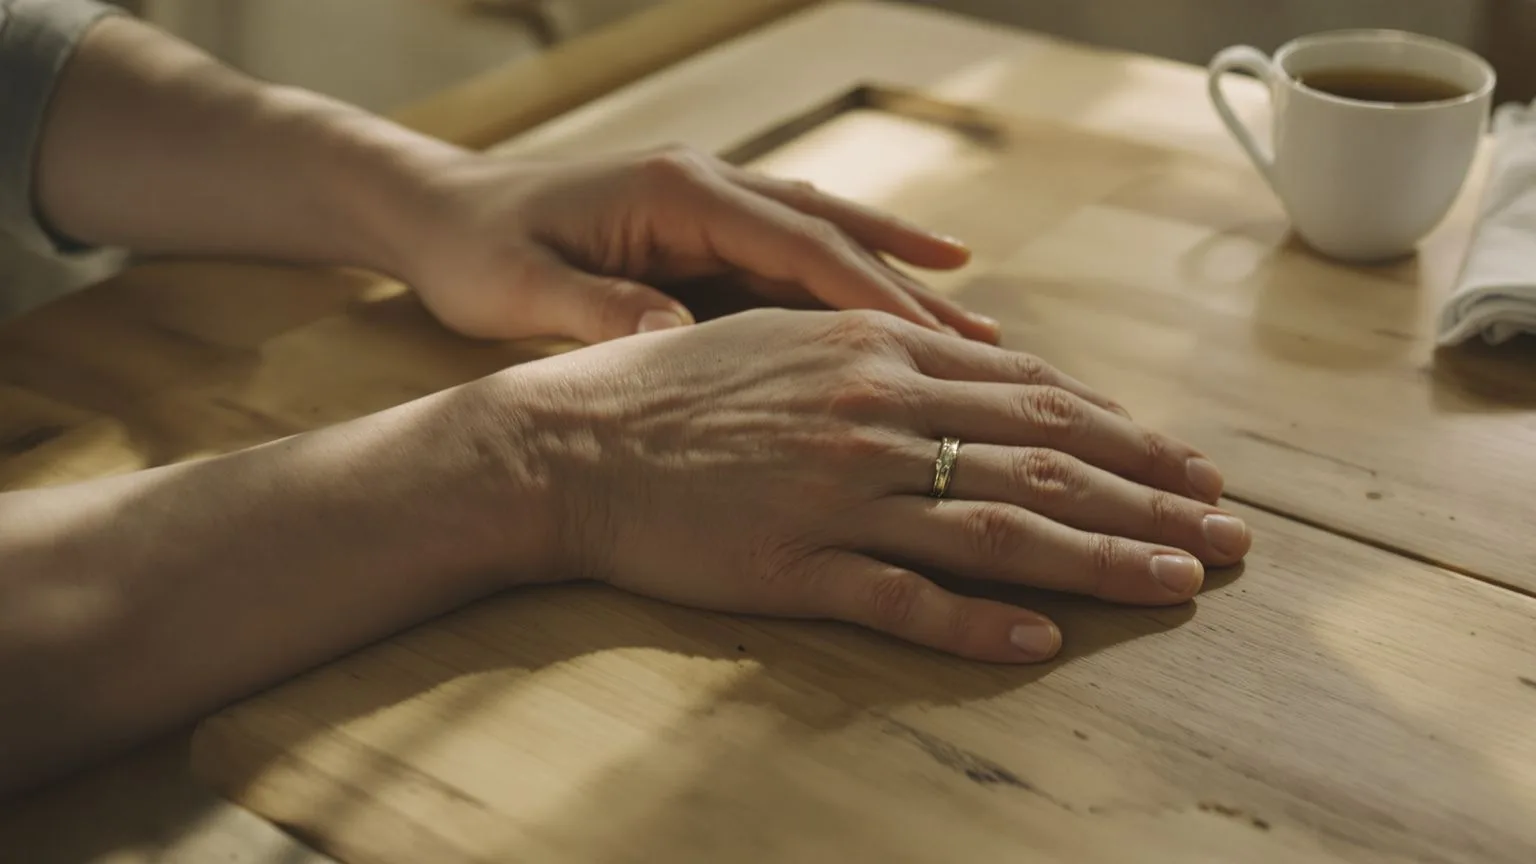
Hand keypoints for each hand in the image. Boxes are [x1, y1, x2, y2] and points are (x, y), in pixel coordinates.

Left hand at [399, 146, 999, 343]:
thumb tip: (677, 346)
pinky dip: (851, 284)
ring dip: (897, 287)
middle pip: (833, 241)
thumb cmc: (472, 253)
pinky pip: (795, 263)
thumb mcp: (518, 289)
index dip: (869, 296)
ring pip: (826, 248)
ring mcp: (711, 208)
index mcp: (676, 193)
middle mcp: (708, 187)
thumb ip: (598, 312)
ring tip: (978, 327)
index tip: (934, 347)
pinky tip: (901, 302)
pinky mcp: (703, 236)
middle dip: (909, 294)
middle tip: (990, 344)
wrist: (437, 213)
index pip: (797, 245)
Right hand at [505, 309, 1249, 662]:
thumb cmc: (678, 385)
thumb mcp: (792, 338)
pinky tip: (1041, 644)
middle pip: (1046, 461)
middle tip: (1233, 532)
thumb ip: (892, 355)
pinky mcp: (793, 568)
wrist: (569, 443)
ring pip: (1001, 529)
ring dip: (1103, 558)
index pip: (1038, 398)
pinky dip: (976, 624)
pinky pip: (902, 601)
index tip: (1193, 468)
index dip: (1130, 435)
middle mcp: (875, 418)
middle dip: (1153, 498)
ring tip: (1182, 583)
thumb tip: (988, 373)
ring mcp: (837, 496)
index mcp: (879, 354)